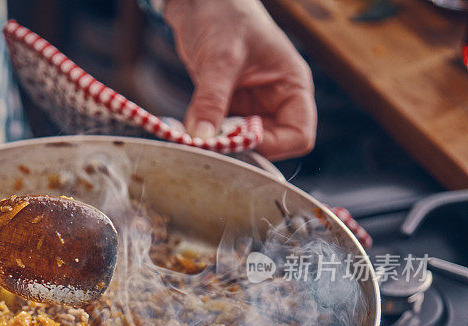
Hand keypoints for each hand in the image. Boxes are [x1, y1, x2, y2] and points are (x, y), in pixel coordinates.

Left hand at [165, 0, 316, 159]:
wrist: (201, 0)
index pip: (299, 135)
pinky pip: (222, 132)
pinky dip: (207, 135)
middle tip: (211, 144)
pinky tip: (189, 130)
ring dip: (222, 145)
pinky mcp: (227, 106)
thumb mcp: (220, 58)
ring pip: (243, 143)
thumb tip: (202, 137)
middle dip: (243, 149)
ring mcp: (251, 105)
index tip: (239, 141)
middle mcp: (275, 100)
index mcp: (292, 86)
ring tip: (197, 136)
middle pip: (271, 145)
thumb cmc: (224, 16)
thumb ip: (211, 99)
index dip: (272, 146)